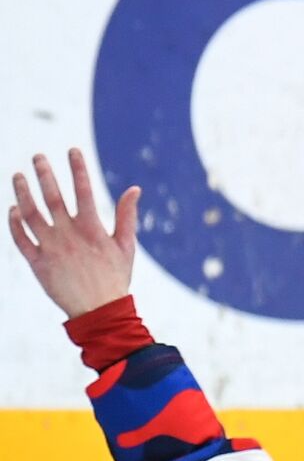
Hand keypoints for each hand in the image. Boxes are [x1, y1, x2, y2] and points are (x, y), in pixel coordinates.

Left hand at [9, 149, 140, 318]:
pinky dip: (14, 223)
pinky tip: (13, 208)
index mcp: (92, 228)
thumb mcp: (126, 245)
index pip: (83, 190)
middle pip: (52, 197)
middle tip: (37, 157)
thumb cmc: (115, 277)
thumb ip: (127, 215)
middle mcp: (68, 235)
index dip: (77, 168)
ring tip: (17, 176)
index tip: (72, 150)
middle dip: (44, 173)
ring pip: (30, 214)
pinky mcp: (37, 263)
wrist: (98, 310)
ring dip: (22, 193)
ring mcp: (50, 248)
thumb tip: (134, 188)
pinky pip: (21, 239)